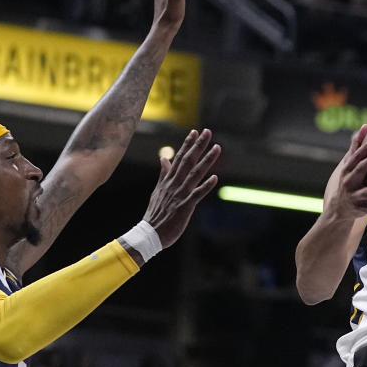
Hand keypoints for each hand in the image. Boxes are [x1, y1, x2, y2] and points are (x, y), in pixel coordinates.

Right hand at [143, 129, 219, 247]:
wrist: (150, 234)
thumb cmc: (156, 214)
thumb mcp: (158, 191)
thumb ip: (163, 174)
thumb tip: (164, 159)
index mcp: (168, 180)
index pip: (179, 158)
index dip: (187, 144)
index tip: (195, 131)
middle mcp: (174, 184)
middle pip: (188, 161)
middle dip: (198, 146)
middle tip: (208, 132)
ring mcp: (180, 195)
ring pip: (195, 174)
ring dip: (206, 160)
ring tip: (217, 148)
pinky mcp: (184, 207)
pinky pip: (197, 195)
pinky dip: (205, 186)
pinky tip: (215, 178)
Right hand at [329, 124, 366, 219]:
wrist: (337, 207)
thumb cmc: (348, 179)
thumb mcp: (349, 163)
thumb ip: (357, 146)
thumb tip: (366, 125)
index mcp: (348, 168)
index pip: (357, 156)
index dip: (366, 148)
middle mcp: (349, 181)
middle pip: (360, 169)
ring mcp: (354, 195)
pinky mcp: (359, 208)